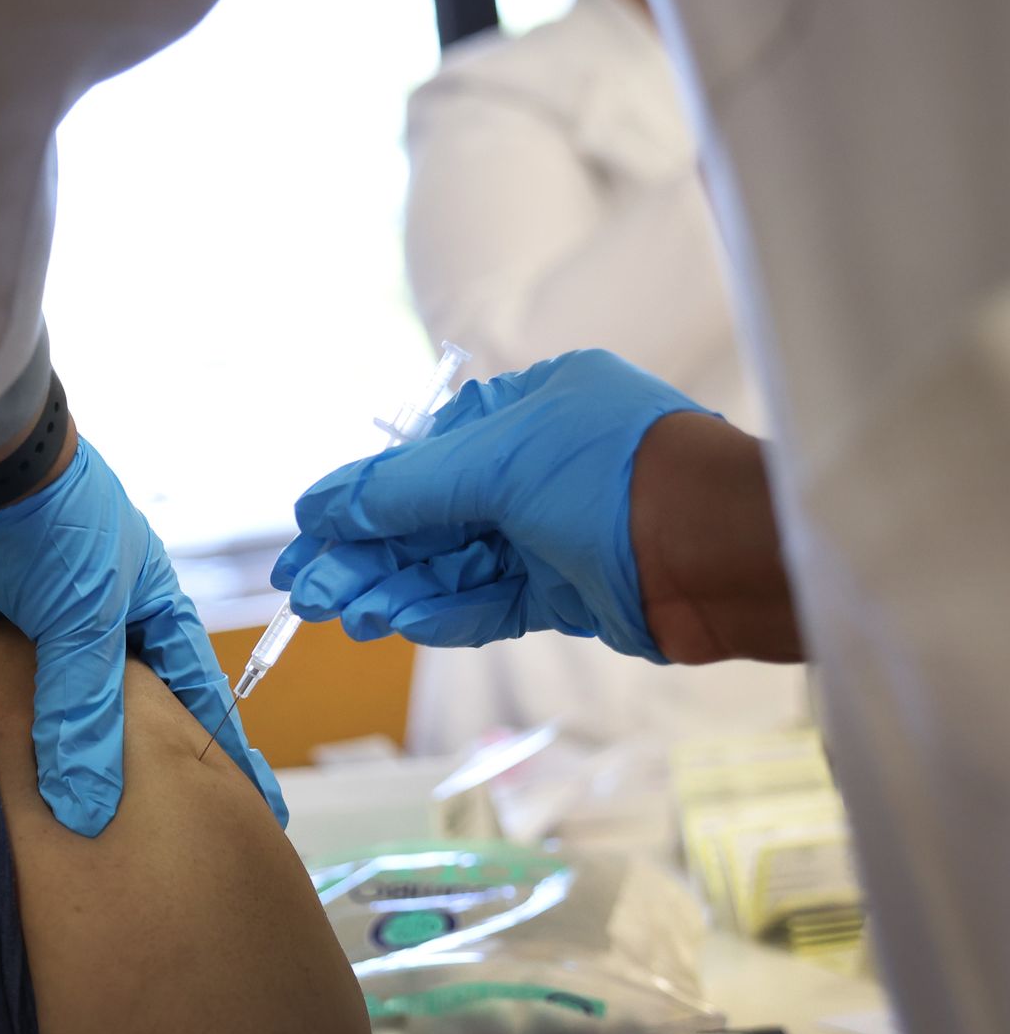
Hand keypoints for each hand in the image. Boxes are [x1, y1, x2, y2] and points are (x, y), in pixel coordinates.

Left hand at [0, 439, 286, 836]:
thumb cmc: (52, 525)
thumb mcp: (85, 621)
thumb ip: (84, 715)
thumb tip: (88, 813)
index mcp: (153, 600)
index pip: (197, 690)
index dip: (224, 750)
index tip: (257, 810)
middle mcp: (108, 613)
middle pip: (132, 704)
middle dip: (146, 762)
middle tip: (168, 834)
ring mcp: (49, 618)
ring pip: (68, 702)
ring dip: (71, 751)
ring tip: (91, 825)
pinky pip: (15, 694)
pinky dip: (19, 732)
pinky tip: (22, 780)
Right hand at [272, 349, 713, 659]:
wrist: (726, 550)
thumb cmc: (624, 478)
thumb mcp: (498, 464)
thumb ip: (408, 490)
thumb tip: (329, 506)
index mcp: (525, 413)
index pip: (421, 458)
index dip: (359, 500)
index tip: (308, 534)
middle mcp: (535, 469)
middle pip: (428, 517)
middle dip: (366, 553)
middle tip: (307, 590)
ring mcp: (552, 533)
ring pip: (451, 563)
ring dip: (393, 586)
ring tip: (339, 611)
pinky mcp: (569, 591)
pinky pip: (488, 601)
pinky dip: (440, 611)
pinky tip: (394, 620)